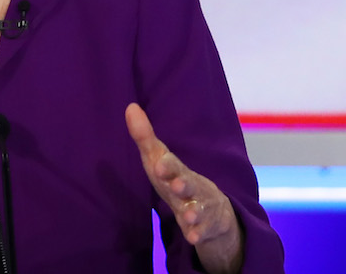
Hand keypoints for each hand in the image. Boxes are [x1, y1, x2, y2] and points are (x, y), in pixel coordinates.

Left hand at [125, 103, 242, 273]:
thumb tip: (130, 106)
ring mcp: (202, 208)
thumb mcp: (160, 161)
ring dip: (193, 213)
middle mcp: (192, 188)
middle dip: (183, 185)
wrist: (215, 212)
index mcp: (178, 171)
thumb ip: (145, 137)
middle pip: (189, 185)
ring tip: (187, 217)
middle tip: (177, 186)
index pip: (173, 165)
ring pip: (199, 210)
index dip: (167, 165)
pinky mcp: (207, 228)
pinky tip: (193, 239)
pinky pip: (203, 233)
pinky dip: (198, 235)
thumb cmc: (177, 181)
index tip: (158, 164)